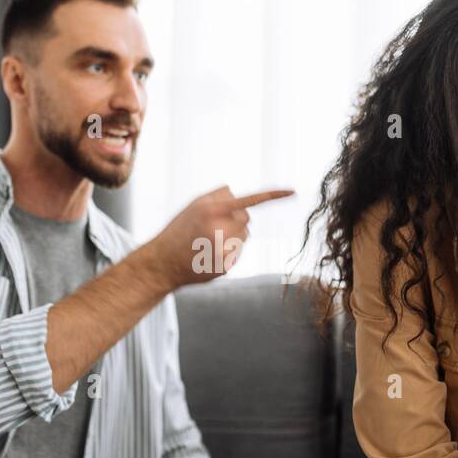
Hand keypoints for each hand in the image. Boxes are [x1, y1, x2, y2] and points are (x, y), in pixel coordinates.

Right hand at [145, 185, 293, 287]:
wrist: (163, 263)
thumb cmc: (179, 230)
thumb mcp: (193, 205)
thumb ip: (217, 196)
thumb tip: (238, 195)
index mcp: (211, 209)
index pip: (249, 200)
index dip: (273, 196)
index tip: (294, 192)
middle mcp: (219, 229)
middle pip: (246, 219)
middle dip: (236, 219)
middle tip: (214, 225)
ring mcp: (224, 249)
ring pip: (244, 236)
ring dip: (233, 235)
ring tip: (209, 241)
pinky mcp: (227, 265)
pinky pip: (238, 251)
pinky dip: (229, 250)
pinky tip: (210, 253)